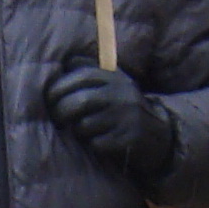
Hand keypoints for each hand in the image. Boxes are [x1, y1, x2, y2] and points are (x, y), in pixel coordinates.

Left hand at [45, 61, 177, 187]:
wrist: (157, 132)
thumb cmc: (122, 106)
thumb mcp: (111, 82)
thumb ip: (88, 69)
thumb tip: (62, 62)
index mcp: (115, 78)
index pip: (82, 76)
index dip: (60, 87)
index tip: (50, 98)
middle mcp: (122, 95)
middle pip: (81, 102)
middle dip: (62, 111)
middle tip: (58, 118)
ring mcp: (127, 118)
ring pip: (85, 126)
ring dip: (78, 131)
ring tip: (84, 129)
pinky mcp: (129, 139)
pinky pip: (97, 144)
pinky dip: (93, 144)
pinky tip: (100, 141)